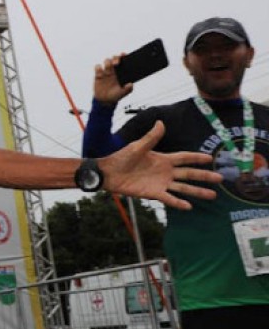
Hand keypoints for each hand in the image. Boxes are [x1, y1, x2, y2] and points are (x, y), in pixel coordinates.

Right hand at [93, 55, 131, 105]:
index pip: (123, 61)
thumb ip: (128, 89)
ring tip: (108, 70)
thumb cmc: (116, 95)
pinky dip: (98, 68)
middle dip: (115, 58)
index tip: (123, 54)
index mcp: (122, 72)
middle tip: (116, 63)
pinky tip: (100, 74)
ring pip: (106, 61)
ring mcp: (106, 71)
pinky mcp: (98, 74)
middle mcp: (114, 70)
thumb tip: (131, 84)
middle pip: (114, 58)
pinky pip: (97, 67)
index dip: (123, 56)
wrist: (105, 100)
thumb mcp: (123, 93)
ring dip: (108, 63)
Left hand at [100, 121, 222, 209]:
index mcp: (163, 158)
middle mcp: (165, 171)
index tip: (211, 158)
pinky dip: (178, 202)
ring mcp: (161, 183)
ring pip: (183, 188)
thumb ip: (151, 137)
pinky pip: (169, 198)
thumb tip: (161, 122)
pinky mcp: (153, 193)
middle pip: (189, 173)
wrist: (108, 173)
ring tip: (213, 195)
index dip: (196, 158)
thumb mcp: (137, 147)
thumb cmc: (121, 158)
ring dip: (197, 191)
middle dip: (204, 176)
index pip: (184, 157)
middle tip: (221, 178)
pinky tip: (189, 206)